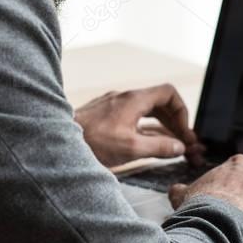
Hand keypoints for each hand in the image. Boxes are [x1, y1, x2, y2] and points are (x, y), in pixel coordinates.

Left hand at [74, 84, 206, 167]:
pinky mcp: (106, 116)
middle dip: (175, 122)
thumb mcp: (130, 148)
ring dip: (162, 127)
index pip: (169, 94)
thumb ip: (159, 147)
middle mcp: (125, 98)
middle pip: (160, 103)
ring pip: (147, 112)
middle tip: (185, 143)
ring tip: (173, 146)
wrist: (57, 140)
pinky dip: (146, 129)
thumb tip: (179, 147)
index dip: (182, 112)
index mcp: (134, 100)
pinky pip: (134, 118)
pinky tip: (151, 144)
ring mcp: (115, 106)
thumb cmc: (91, 142)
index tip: (184, 132)